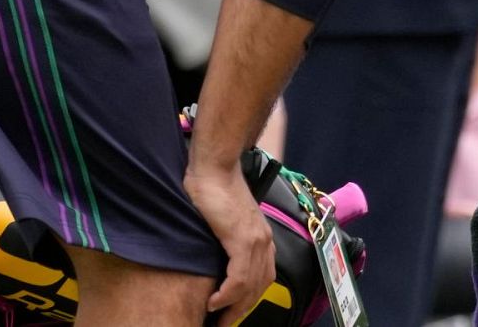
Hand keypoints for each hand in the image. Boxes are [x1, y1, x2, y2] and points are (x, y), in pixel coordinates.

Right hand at [184, 165, 276, 326]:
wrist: (215, 167)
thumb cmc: (214, 190)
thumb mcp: (225, 222)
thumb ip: (227, 242)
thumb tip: (216, 264)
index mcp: (261, 238)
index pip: (262, 278)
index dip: (248, 300)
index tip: (232, 314)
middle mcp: (264, 242)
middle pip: (258, 287)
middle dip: (241, 310)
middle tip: (223, 324)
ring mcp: (255, 240)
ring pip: (250, 286)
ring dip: (233, 308)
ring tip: (217, 319)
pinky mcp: (242, 238)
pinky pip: (239, 277)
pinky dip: (227, 294)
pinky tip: (215, 302)